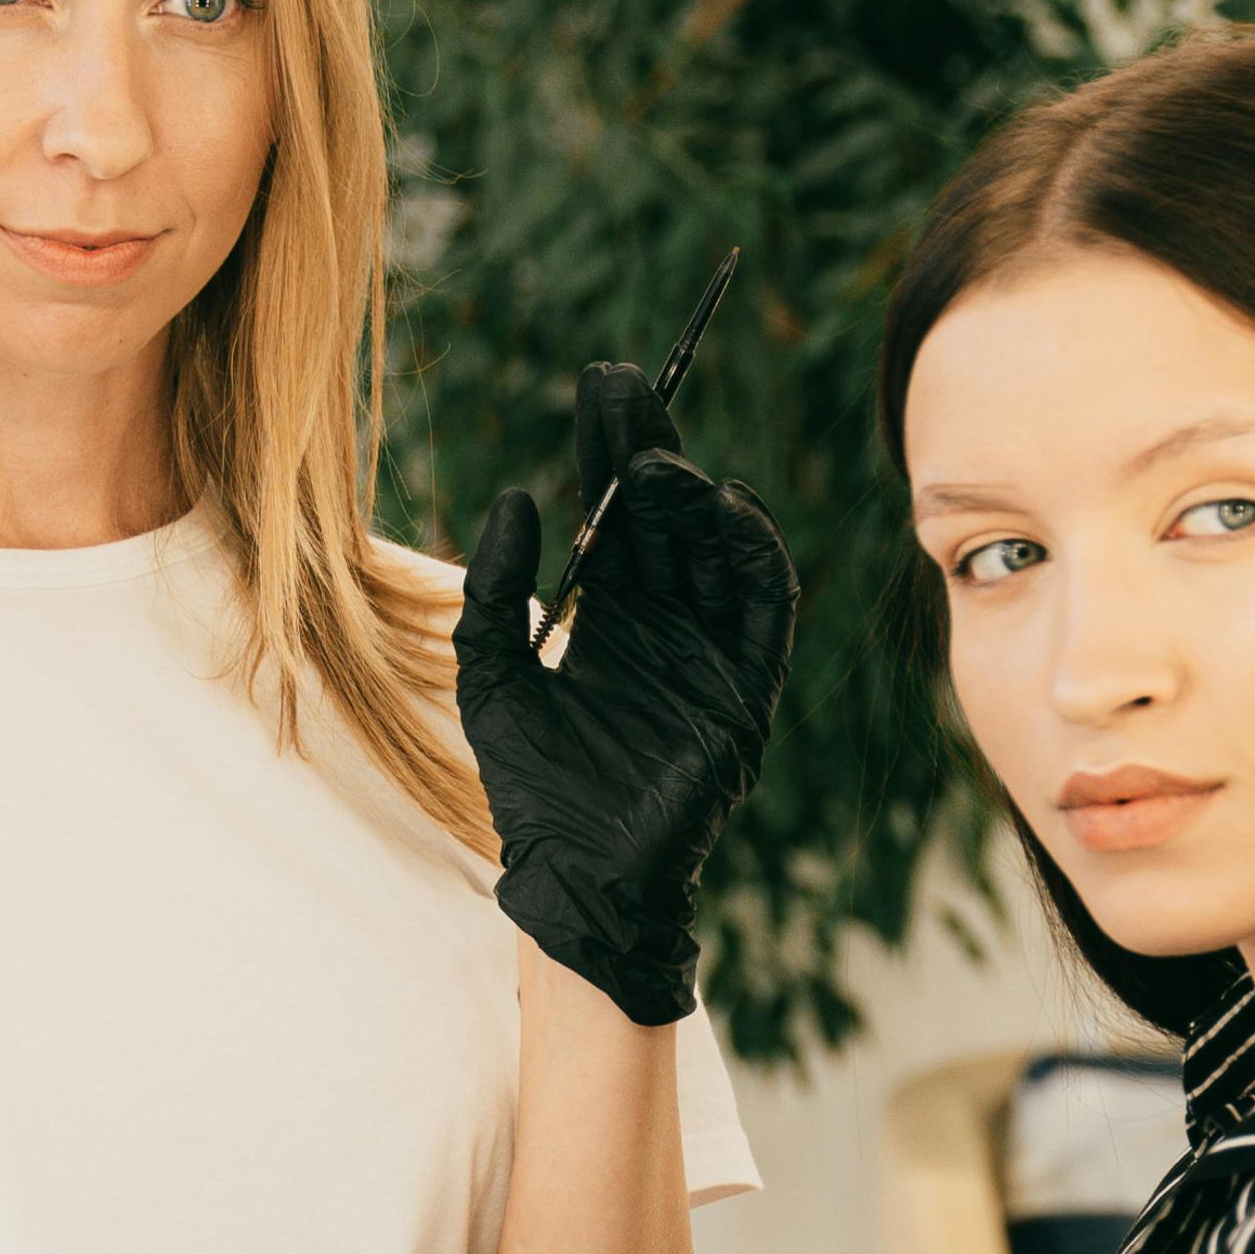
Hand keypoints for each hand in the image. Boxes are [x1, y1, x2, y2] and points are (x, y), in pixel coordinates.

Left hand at [452, 359, 794, 1029]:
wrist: (577, 873)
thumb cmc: (533, 786)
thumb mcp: (491, 673)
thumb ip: (495, 590)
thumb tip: (515, 496)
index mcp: (612, 613)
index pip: (622, 509)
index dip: (614, 443)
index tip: (602, 379)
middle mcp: (667, 622)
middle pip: (669, 514)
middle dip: (650, 447)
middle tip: (626, 387)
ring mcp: (710, 652)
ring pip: (714, 549)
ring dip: (692, 496)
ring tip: (655, 459)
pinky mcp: (744, 690)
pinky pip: (762, 608)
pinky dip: (753, 554)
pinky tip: (726, 507)